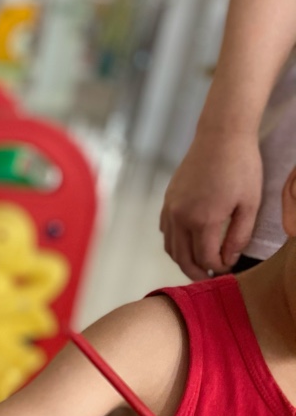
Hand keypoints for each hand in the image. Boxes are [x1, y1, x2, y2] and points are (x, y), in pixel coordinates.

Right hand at [160, 129, 262, 279]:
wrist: (220, 136)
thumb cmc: (241, 166)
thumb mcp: (250, 203)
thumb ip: (239, 235)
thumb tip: (228, 259)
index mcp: (203, 220)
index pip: (206, 258)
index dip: (218, 268)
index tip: (228, 268)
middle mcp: (181, 218)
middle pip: (183, 258)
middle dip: (196, 273)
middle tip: (208, 279)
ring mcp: (170, 210)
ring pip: (170, 248)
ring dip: (182, 261)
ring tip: (197, 265)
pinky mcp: (167, 202)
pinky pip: (165, 232)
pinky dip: (174, 244)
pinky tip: (187, 244)